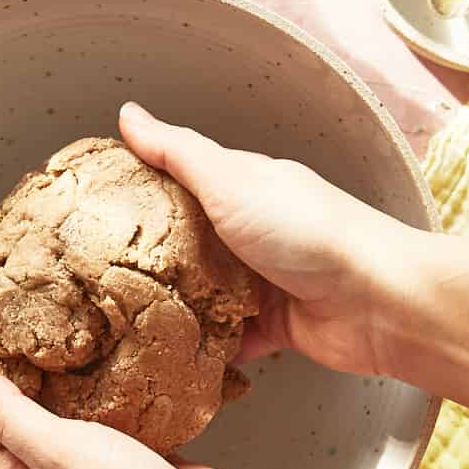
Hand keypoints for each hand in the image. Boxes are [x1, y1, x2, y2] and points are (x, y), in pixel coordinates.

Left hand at [0, 298, 360, 468]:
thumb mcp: (59, 456)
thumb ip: (9, 414)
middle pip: (18, 404)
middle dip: (12, 350)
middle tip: (10, 293)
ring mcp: (98, 467)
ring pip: (67, 402)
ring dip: (61, 358)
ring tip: (56, 305)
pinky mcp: (140, 455)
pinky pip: (112, 406)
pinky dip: (107, 373)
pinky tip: (111, 339)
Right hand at [119, 101, 421, 377]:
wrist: (378, 303)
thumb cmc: (310, 231)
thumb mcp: (232, 180)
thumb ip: (178, 152)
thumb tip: (129, 115)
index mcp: (244, 185)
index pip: (180, 178)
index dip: (137, 188)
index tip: (89, 206)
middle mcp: (253, 229)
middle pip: (187, 241)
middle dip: (148, 257)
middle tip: (91, 273)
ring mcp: (264, 280)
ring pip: (203, 293)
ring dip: (173, 306)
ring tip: (118, 319)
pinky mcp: (274, 328)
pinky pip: (227, 339)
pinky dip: (203, 348)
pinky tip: (166, 354)